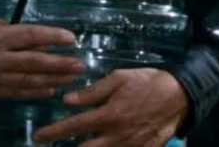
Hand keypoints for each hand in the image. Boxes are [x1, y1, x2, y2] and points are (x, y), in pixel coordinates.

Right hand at [0, 17, 83, 98]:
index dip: (53, 37)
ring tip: (72, 79)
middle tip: (81, 66)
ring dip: (53, 81)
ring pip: (27, 80)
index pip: (31, 36)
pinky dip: (35, 92)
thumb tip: (48, 41)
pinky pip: (15, 93)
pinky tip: (51, 90)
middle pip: (33, 62)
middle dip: (60, 65)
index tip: (73, 39)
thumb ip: (19, 34)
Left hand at [33, 68, 188, 146]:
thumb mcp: (120, 78)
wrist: (181, 95)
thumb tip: (67, 100)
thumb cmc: (148, 82)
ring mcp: (129, 146)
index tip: (37, 136)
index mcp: (108, 115)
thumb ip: (93, 91)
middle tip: (53, 145)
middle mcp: (115, 135)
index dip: (52, 132)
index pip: (73, 126)